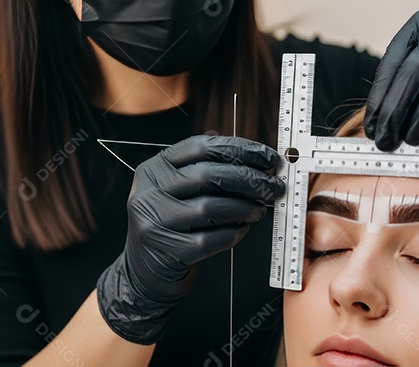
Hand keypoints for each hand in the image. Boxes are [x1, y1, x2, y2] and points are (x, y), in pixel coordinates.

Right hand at [95, 135, 283, 344]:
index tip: (268, 157)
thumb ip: (205, 170)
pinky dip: (233, 233)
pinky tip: (242, 230)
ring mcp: (155, 223)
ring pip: (211, 208)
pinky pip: (211, 239)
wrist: (144, 272)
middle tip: (274, 186)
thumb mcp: (176, 190)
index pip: (200, 147)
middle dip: (250, 180)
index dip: (240, 149)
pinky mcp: (168, 252)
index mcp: (154, 169)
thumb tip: (255, 160)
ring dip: (245, 207)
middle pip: (208, 175)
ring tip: (259, 210)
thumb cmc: (171, 225)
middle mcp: (148, 192)